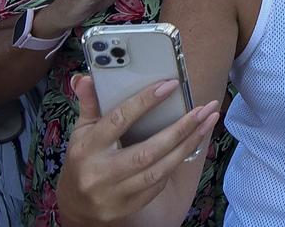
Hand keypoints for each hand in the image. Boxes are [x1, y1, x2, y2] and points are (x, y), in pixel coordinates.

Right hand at [55, 73, 219, 225]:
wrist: (76, 205)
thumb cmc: (83, 159)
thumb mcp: (82, 131)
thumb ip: (89, 104)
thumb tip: (86, 78)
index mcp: (88, 148)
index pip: (119, 120)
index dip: (145, 101)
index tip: (171, 85)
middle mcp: (101, 172)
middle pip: (147, 151)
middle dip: (181, 128)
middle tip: (205, 109)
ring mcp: (115, 192)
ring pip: (159, 170)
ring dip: (188, 145)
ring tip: (208, 122)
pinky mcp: (129, 205)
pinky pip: (159, 183)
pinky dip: (176, 163)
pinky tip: (191, 145)